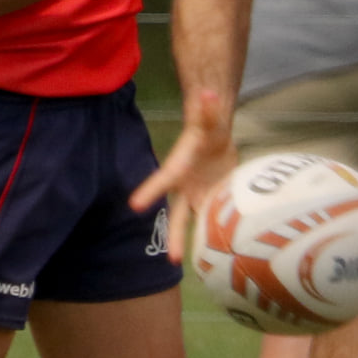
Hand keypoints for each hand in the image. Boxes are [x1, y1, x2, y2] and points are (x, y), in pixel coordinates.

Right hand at [129, 86, 235, 262]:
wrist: (216, 135)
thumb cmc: (209, 123)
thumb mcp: (210, 115)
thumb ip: (208, 107)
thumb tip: (207, 92)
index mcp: (181, 166)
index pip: (164, 179)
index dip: (151, 190)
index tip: (134, 206)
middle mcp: (185, 185)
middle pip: (177, 214)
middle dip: (174, 235)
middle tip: (172, 260)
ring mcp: (198, 195)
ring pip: (193, 222)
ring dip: (193, 242)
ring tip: (199, 266)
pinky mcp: (212, 199)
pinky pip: (213, 219)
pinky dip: (217, 233)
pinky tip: (222, 254)